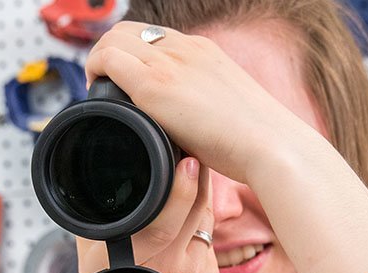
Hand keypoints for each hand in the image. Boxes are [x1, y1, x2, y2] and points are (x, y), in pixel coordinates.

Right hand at [76, 157, 217, 272]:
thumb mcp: (90, 252)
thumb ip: (97, 217)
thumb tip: (91, 178)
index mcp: (138, 261)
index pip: (165, 222)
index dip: (180, 190)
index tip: (187, 161)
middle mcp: (170, 270)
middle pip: (196, 211)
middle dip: (198, 179)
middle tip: (192, 153)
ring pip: (206, 221)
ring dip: (199, 200)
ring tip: (188, 180)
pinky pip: (209, 239)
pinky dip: (199, 226)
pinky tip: (186, 222)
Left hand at [84, 21, 307, 183]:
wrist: (272, 146)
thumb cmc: (258, 142)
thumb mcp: (229, 112)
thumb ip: (206, 109)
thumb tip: (194, 131)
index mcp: (205, 52)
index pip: (157, 37)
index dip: (134, 54)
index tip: (128, 81)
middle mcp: (186, 48)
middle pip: (129, 30)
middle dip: (111, 53)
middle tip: (107, 86)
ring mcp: (170, 63)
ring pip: (114, 39)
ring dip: (100, 61)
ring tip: (101, 91)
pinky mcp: (155, 84)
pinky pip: (108, 59)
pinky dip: (95, 71)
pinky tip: (98, 95)